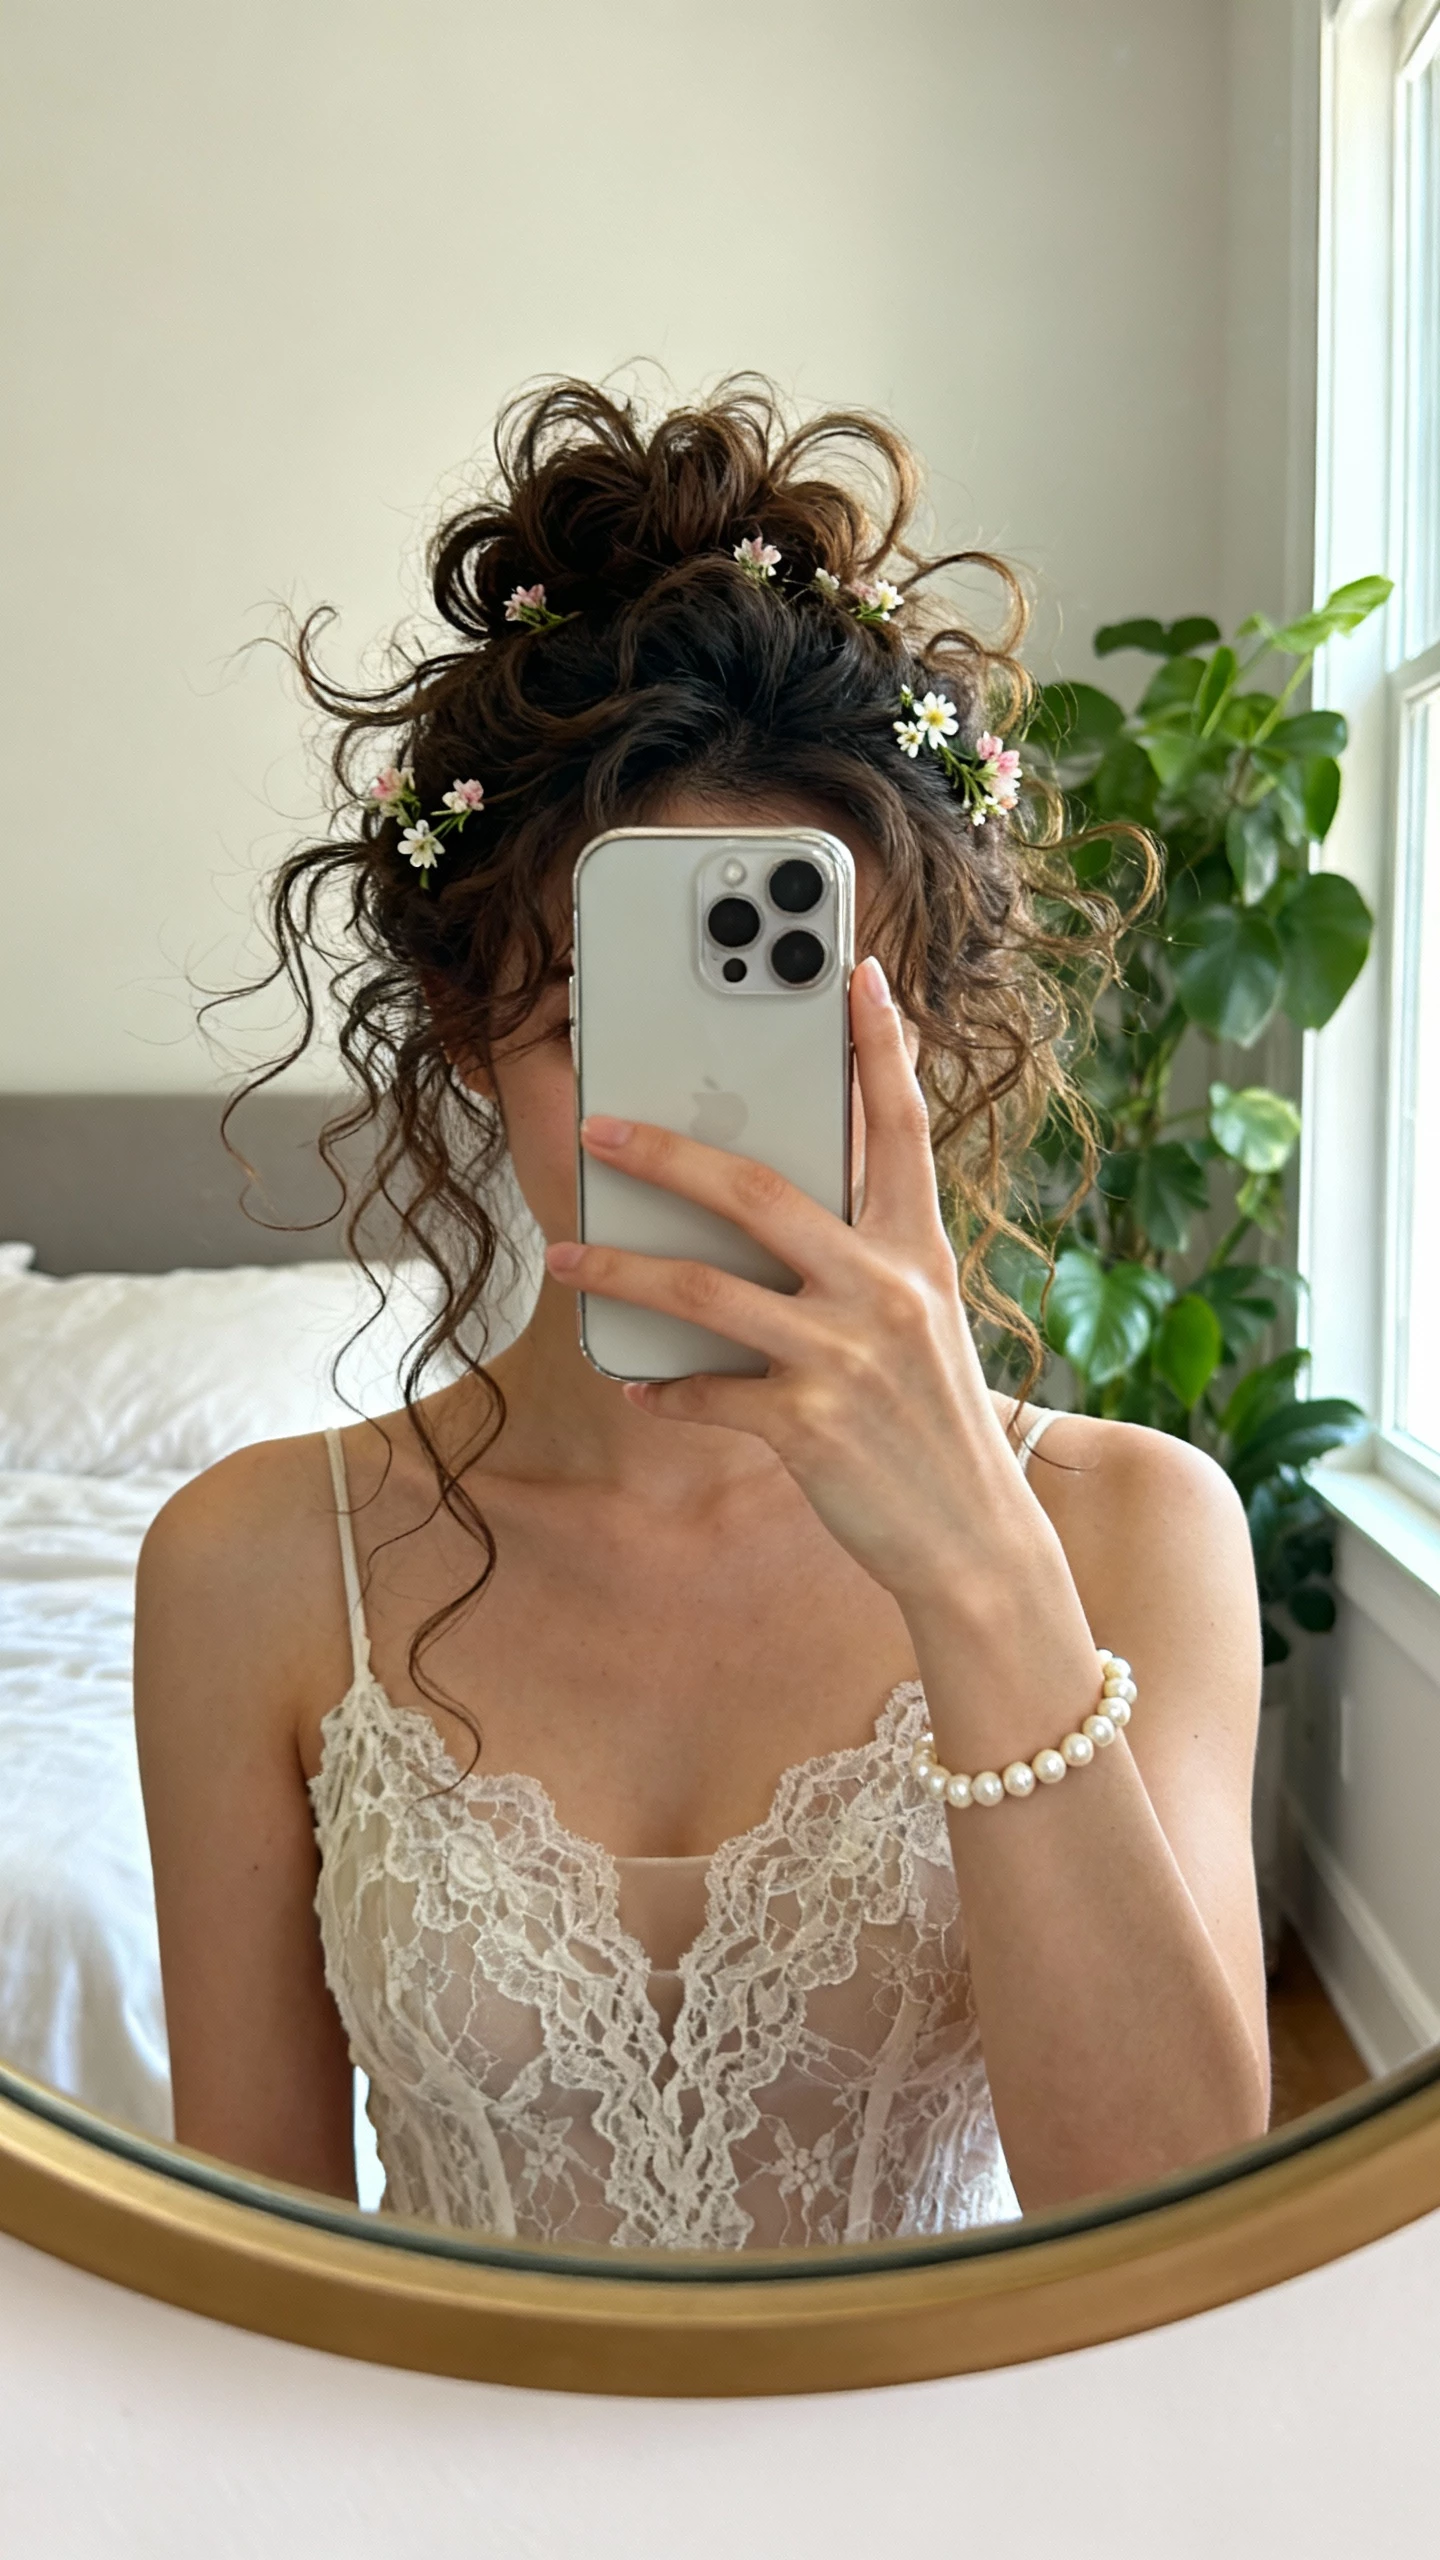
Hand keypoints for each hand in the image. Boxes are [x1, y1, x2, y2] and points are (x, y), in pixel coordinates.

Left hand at [545, 956, 1056, 1619]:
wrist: (975, 1541)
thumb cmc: (933, 1422)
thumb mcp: (924, 1321)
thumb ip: (866, 1256)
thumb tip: (769, 1205)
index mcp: (921, 1251)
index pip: (903, 1126)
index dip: (880, 1045)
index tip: (853, 970)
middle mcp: (887, 1291)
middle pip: (759, 1192)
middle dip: (667, 1152)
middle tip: (600, 1125)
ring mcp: (847, 1358)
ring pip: (705, 1291)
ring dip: (622, 1271)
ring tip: (567, 1257)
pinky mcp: (810, 1425)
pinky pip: (706, 1394)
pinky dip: (662, 1388)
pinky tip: (635, 1382)